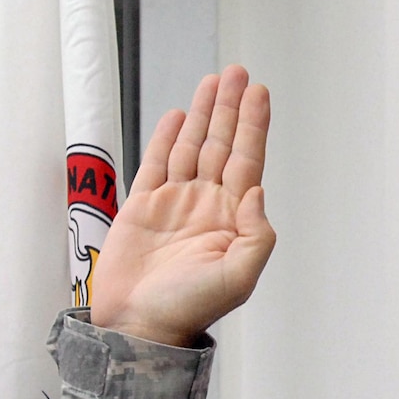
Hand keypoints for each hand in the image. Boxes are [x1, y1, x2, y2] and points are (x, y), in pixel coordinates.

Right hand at [90, 65, 273, 345]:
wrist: (140, 326)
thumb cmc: (189, 309)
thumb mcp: (238, 277)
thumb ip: (257, 235)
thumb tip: (257, 192)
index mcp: (232, 220)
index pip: (247, 161)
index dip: (253, 126)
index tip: (258, 92)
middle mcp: (206, 206)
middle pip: (222, 145)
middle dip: (230, 108)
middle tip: (237, 73)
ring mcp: (174, 204)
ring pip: (192, 147)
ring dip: (203, 114)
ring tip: (213, 81)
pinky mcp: (142, 207)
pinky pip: (157, 163)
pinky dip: (167, 137)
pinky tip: (178, 115)